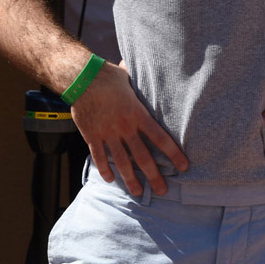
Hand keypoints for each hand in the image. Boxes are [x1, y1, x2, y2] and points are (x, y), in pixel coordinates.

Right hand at [70, 61, 187, 195]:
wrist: (81, 78)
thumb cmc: (106, 76)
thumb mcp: (129, 78)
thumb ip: (139, 83)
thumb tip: (147, 70)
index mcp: (138, 114)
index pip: (160, 138)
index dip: (173, 154)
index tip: (184, 166)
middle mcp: (125, 127)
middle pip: (143, 157)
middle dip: (154, 176)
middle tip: (162, 191)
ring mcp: (108, 133)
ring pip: (122, 162)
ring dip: (131, 179)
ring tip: (138, 192)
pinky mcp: (92, 135)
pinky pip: (99, 157)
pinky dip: (104, 169)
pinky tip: (110, 179)